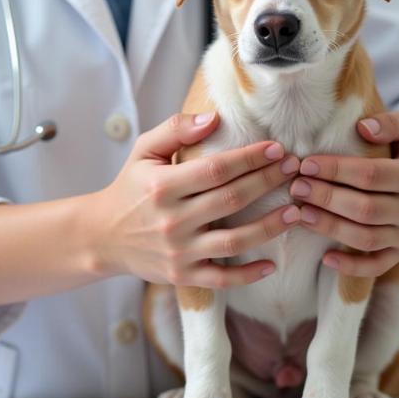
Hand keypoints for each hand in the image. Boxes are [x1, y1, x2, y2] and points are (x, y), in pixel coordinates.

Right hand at [92, 111, 301, 287]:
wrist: (102, 236)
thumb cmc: (130, 187)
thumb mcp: (143, 151)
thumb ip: (175, 129)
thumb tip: (213, 118)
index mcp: (162, 185)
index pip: (216, 169)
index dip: (250, 158)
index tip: (276, 149)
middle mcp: (171, 219)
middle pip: (231, 200)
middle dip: (268, 182)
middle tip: (295, 170)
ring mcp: (178, 251)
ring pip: (234, 241)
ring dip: (270, 227)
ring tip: (296, 212)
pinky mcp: (182, 276)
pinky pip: (222, 279)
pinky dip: (249, 275)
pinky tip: (272, 264)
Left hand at [290, 110, 398, 276]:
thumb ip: (393, 123)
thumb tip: (364, 127)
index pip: (372, 175)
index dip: (337, 170)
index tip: (306, 164)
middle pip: (365, 209)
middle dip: (326, 198)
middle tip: (296, 187)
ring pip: (365, 238)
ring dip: (329, 227)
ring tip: (300, 213)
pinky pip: (376, 266)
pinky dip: (351, 267)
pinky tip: (325, 257)